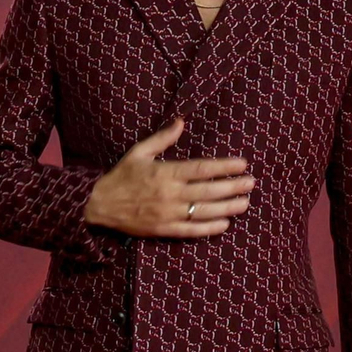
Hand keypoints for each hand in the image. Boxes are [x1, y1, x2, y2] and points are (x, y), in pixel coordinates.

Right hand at [83, 116, 253, 238]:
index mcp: (165, 173)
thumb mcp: (139, 152)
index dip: (224, 167)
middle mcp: (170, 194)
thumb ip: (162, 138)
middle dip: (233, 187)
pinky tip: (225, 223)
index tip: (242, 164)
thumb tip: (181, 121)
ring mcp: (169, 213)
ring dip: (228, 207)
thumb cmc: (121, 176)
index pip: (202, 169)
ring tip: (245, 203)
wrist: (99, 204)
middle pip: (209, 190)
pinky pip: (192, 230)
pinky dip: (210, 228)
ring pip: (205, 211)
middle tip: (251, 183)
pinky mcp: (165, 229)